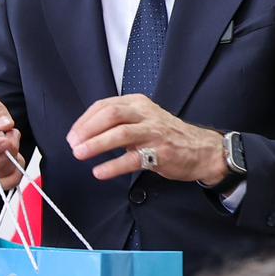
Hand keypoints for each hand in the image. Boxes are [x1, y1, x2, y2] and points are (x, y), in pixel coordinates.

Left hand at [66, 95, 226, 183]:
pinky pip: (133, 159)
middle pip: (110, 115)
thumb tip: (85, 134)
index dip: (84, 121)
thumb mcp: (142, 119)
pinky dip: (113, 166)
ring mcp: (154, 132)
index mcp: (137, 103)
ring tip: (80, 154)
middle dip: (87, 130)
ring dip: (96, 144)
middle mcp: (145, 114)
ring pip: (120, 134)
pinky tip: (99, 172)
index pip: (104, 106)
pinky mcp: (160, 152)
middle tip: (73, 144)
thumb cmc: (167, 136)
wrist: (202, 149)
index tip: (73, 135)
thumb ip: (118, 122)